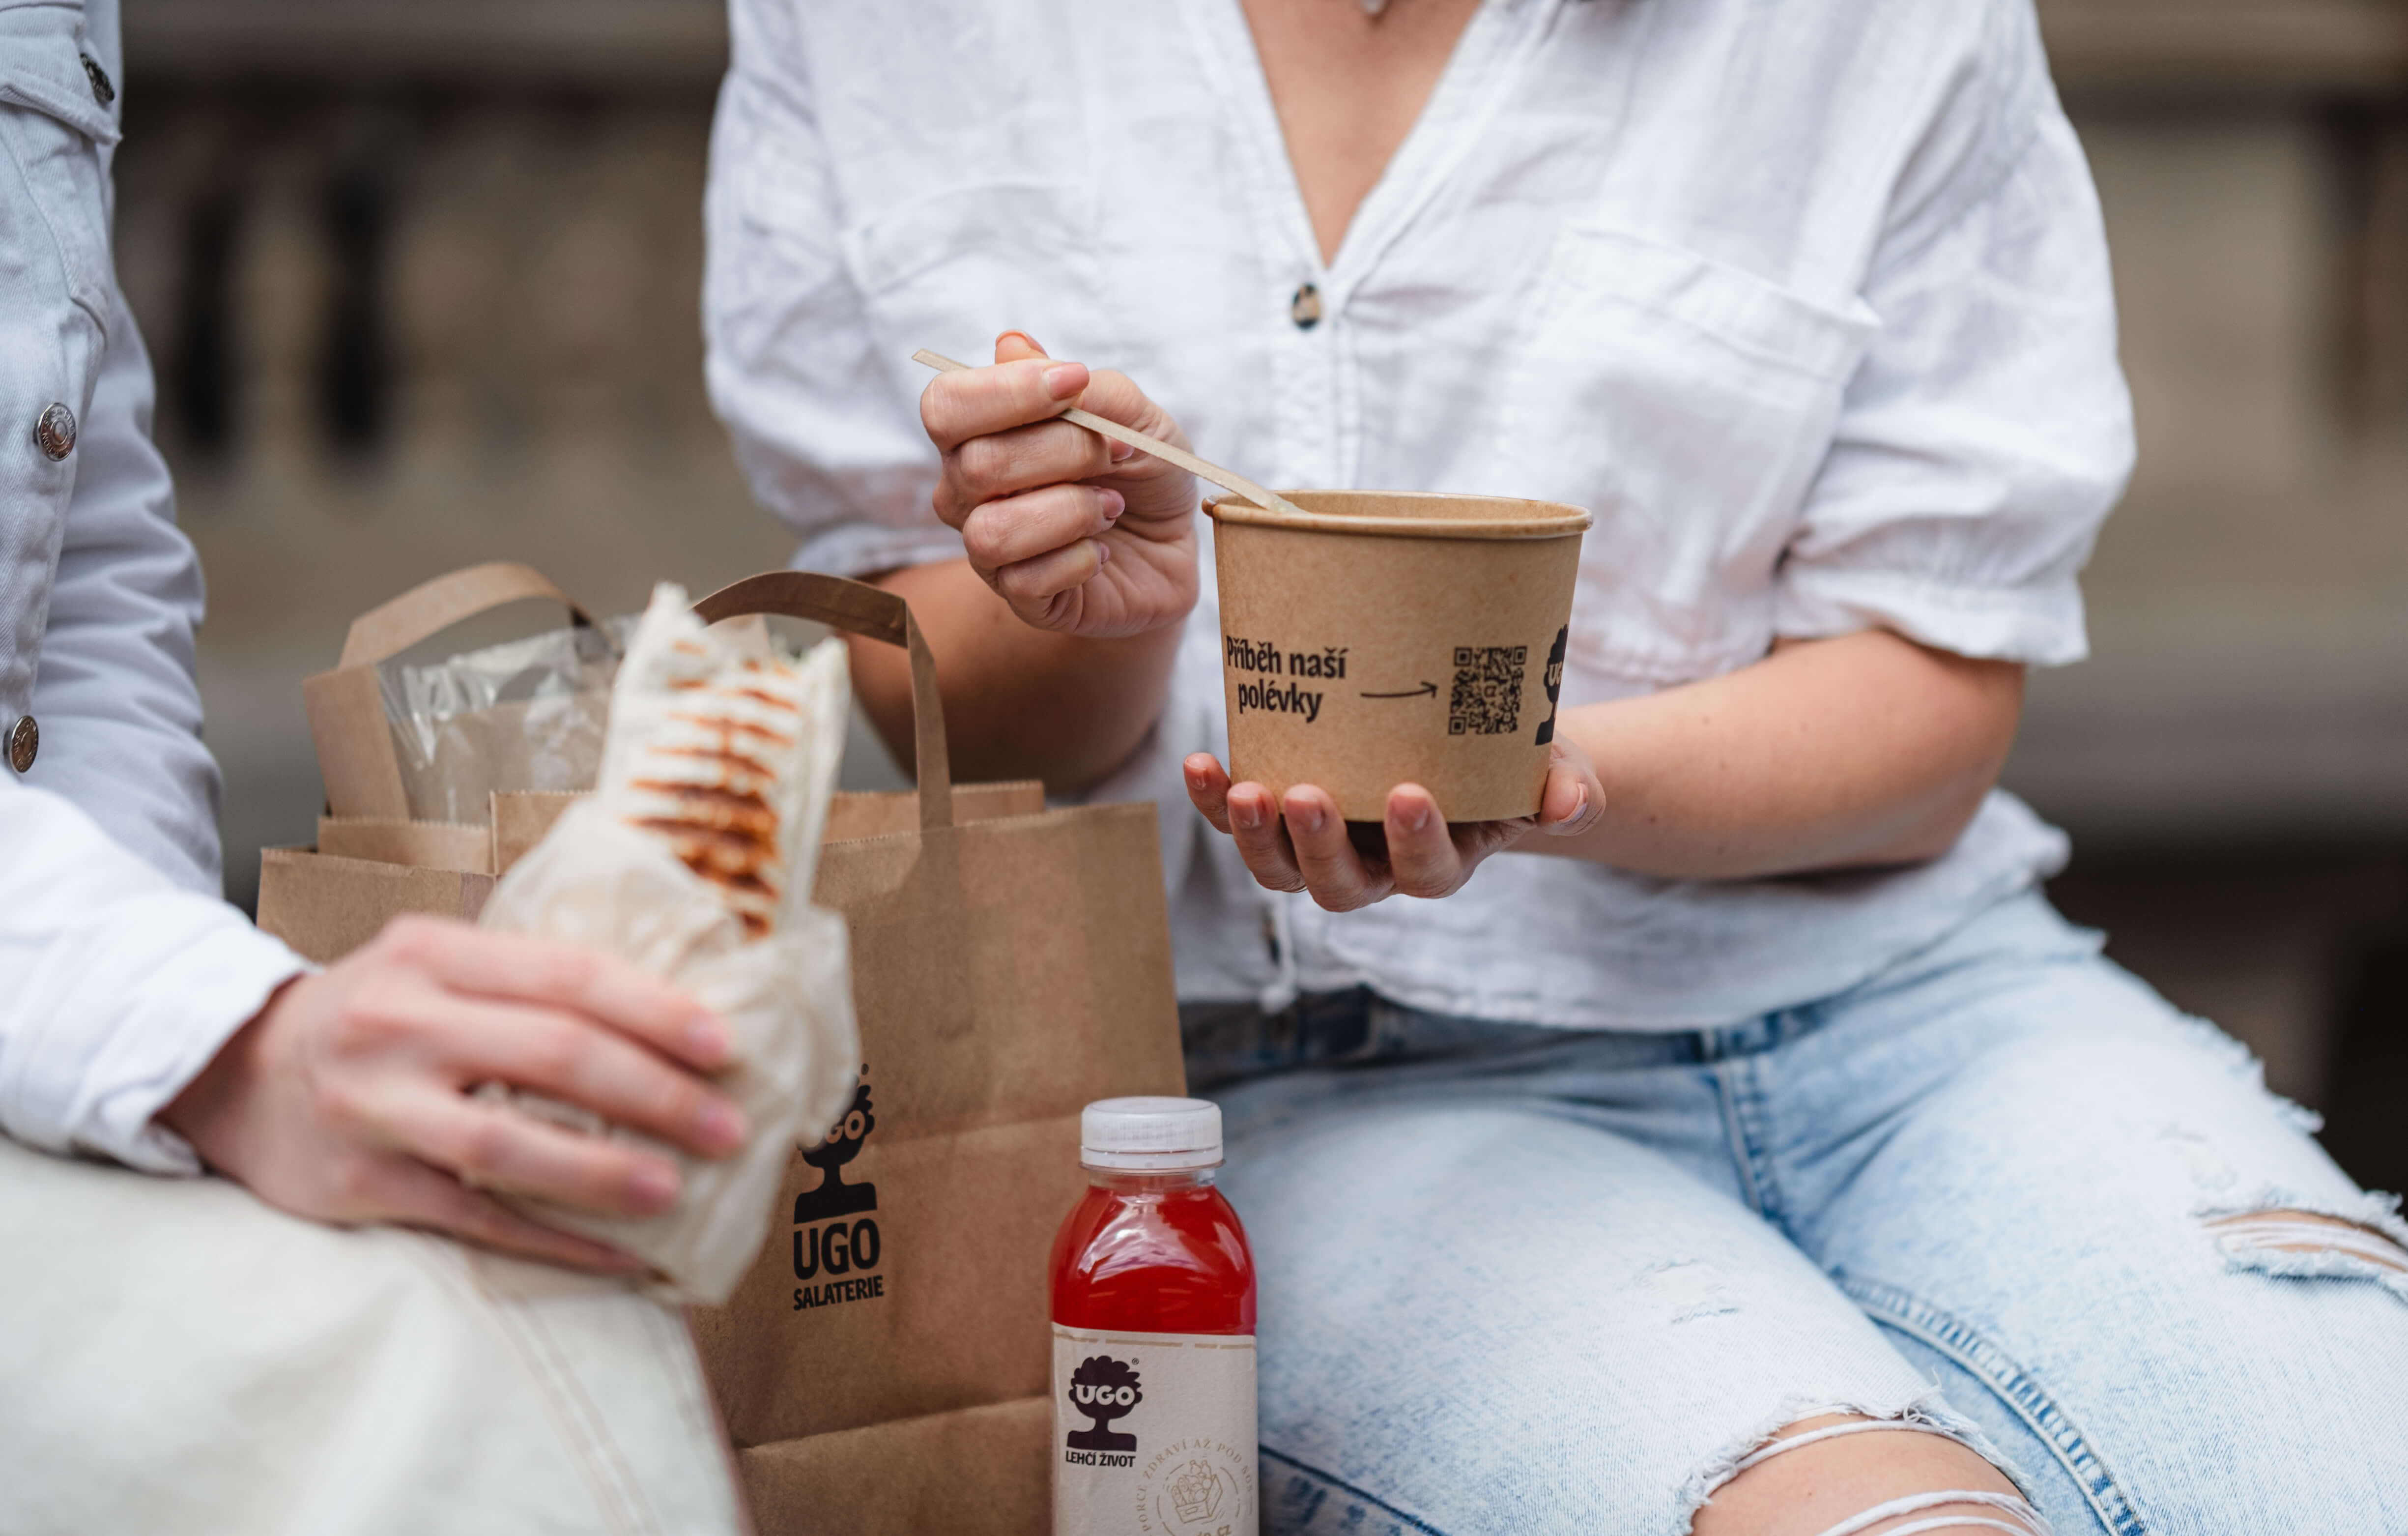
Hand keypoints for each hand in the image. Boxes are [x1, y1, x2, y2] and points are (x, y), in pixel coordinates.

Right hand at [161, 916, 748, 1273]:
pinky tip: (616, 1256)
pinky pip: (473, 1216)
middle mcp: (399, 1022)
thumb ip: (525, 982)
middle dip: (654, 1093)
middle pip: (551, 1053)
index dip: (654, 1011)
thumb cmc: (371, 1015)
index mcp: (431, 953)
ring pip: (507, 1144)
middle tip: (727, 1127)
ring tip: (675, 1191)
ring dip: (602, 1173)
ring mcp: (373, 1106)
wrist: (232, 1072)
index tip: (724, 1045)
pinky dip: (551, 1240)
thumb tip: (666, 1018)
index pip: (567, 976)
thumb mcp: (434, 966)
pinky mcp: (357, 1184)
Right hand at [920, 331, 1197, 637]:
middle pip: (977, 464)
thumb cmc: (1142, 469)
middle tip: (1119, 452)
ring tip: (1111, 506)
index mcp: (980, 432)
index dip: (1007, 391)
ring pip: (991, 531)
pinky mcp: (1019, 599)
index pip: (946, 405)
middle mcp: (966, 490)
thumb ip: (1082, 386)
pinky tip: (1102, 551)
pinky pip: (1026, 581)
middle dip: (1065, 451)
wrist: (1171, 542)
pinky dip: (1081, 559)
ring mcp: (986, 549)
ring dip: (1070, 512)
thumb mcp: (1136, 416)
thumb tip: (1013, 346)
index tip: (1076, 382)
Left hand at [1183, 739, 1605, 909]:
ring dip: (1257, 835)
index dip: (1415, 843)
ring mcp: (1321, 847)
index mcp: (1438, 863)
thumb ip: (1564, 788)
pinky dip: (1213, 802)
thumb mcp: (1548, 768)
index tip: (1409, 795)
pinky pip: (1239, 822)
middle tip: (1308, 795)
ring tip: (1244, 789)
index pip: (1425, 873)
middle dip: (1319, 845)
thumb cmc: (1509, 759)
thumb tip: (1571, 800)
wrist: (1462, 740)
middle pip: (1339, 885)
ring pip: (1282, 869)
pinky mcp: (1281, 814)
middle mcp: (1374, 870)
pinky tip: (1201, 766)